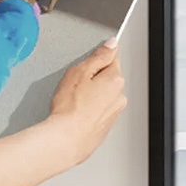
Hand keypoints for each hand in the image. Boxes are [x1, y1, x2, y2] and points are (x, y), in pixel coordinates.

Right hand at [48, 39, 126, 168]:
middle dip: (93, 79)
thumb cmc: (70, 108)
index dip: (96, 60)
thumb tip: (111, 45)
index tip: (85, 66)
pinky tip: (76, 113)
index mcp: (115, 80)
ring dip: (91, 96)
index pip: (112, 59)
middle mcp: (119, 97)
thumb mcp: (80, 72)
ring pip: (103, 96)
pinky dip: (89, 111)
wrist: (66, 140)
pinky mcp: (105, 126)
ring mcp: (114, 113)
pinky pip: (98, 111)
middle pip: (107, 78)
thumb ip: (99, 56)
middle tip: (75, 86)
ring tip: (73, 102)